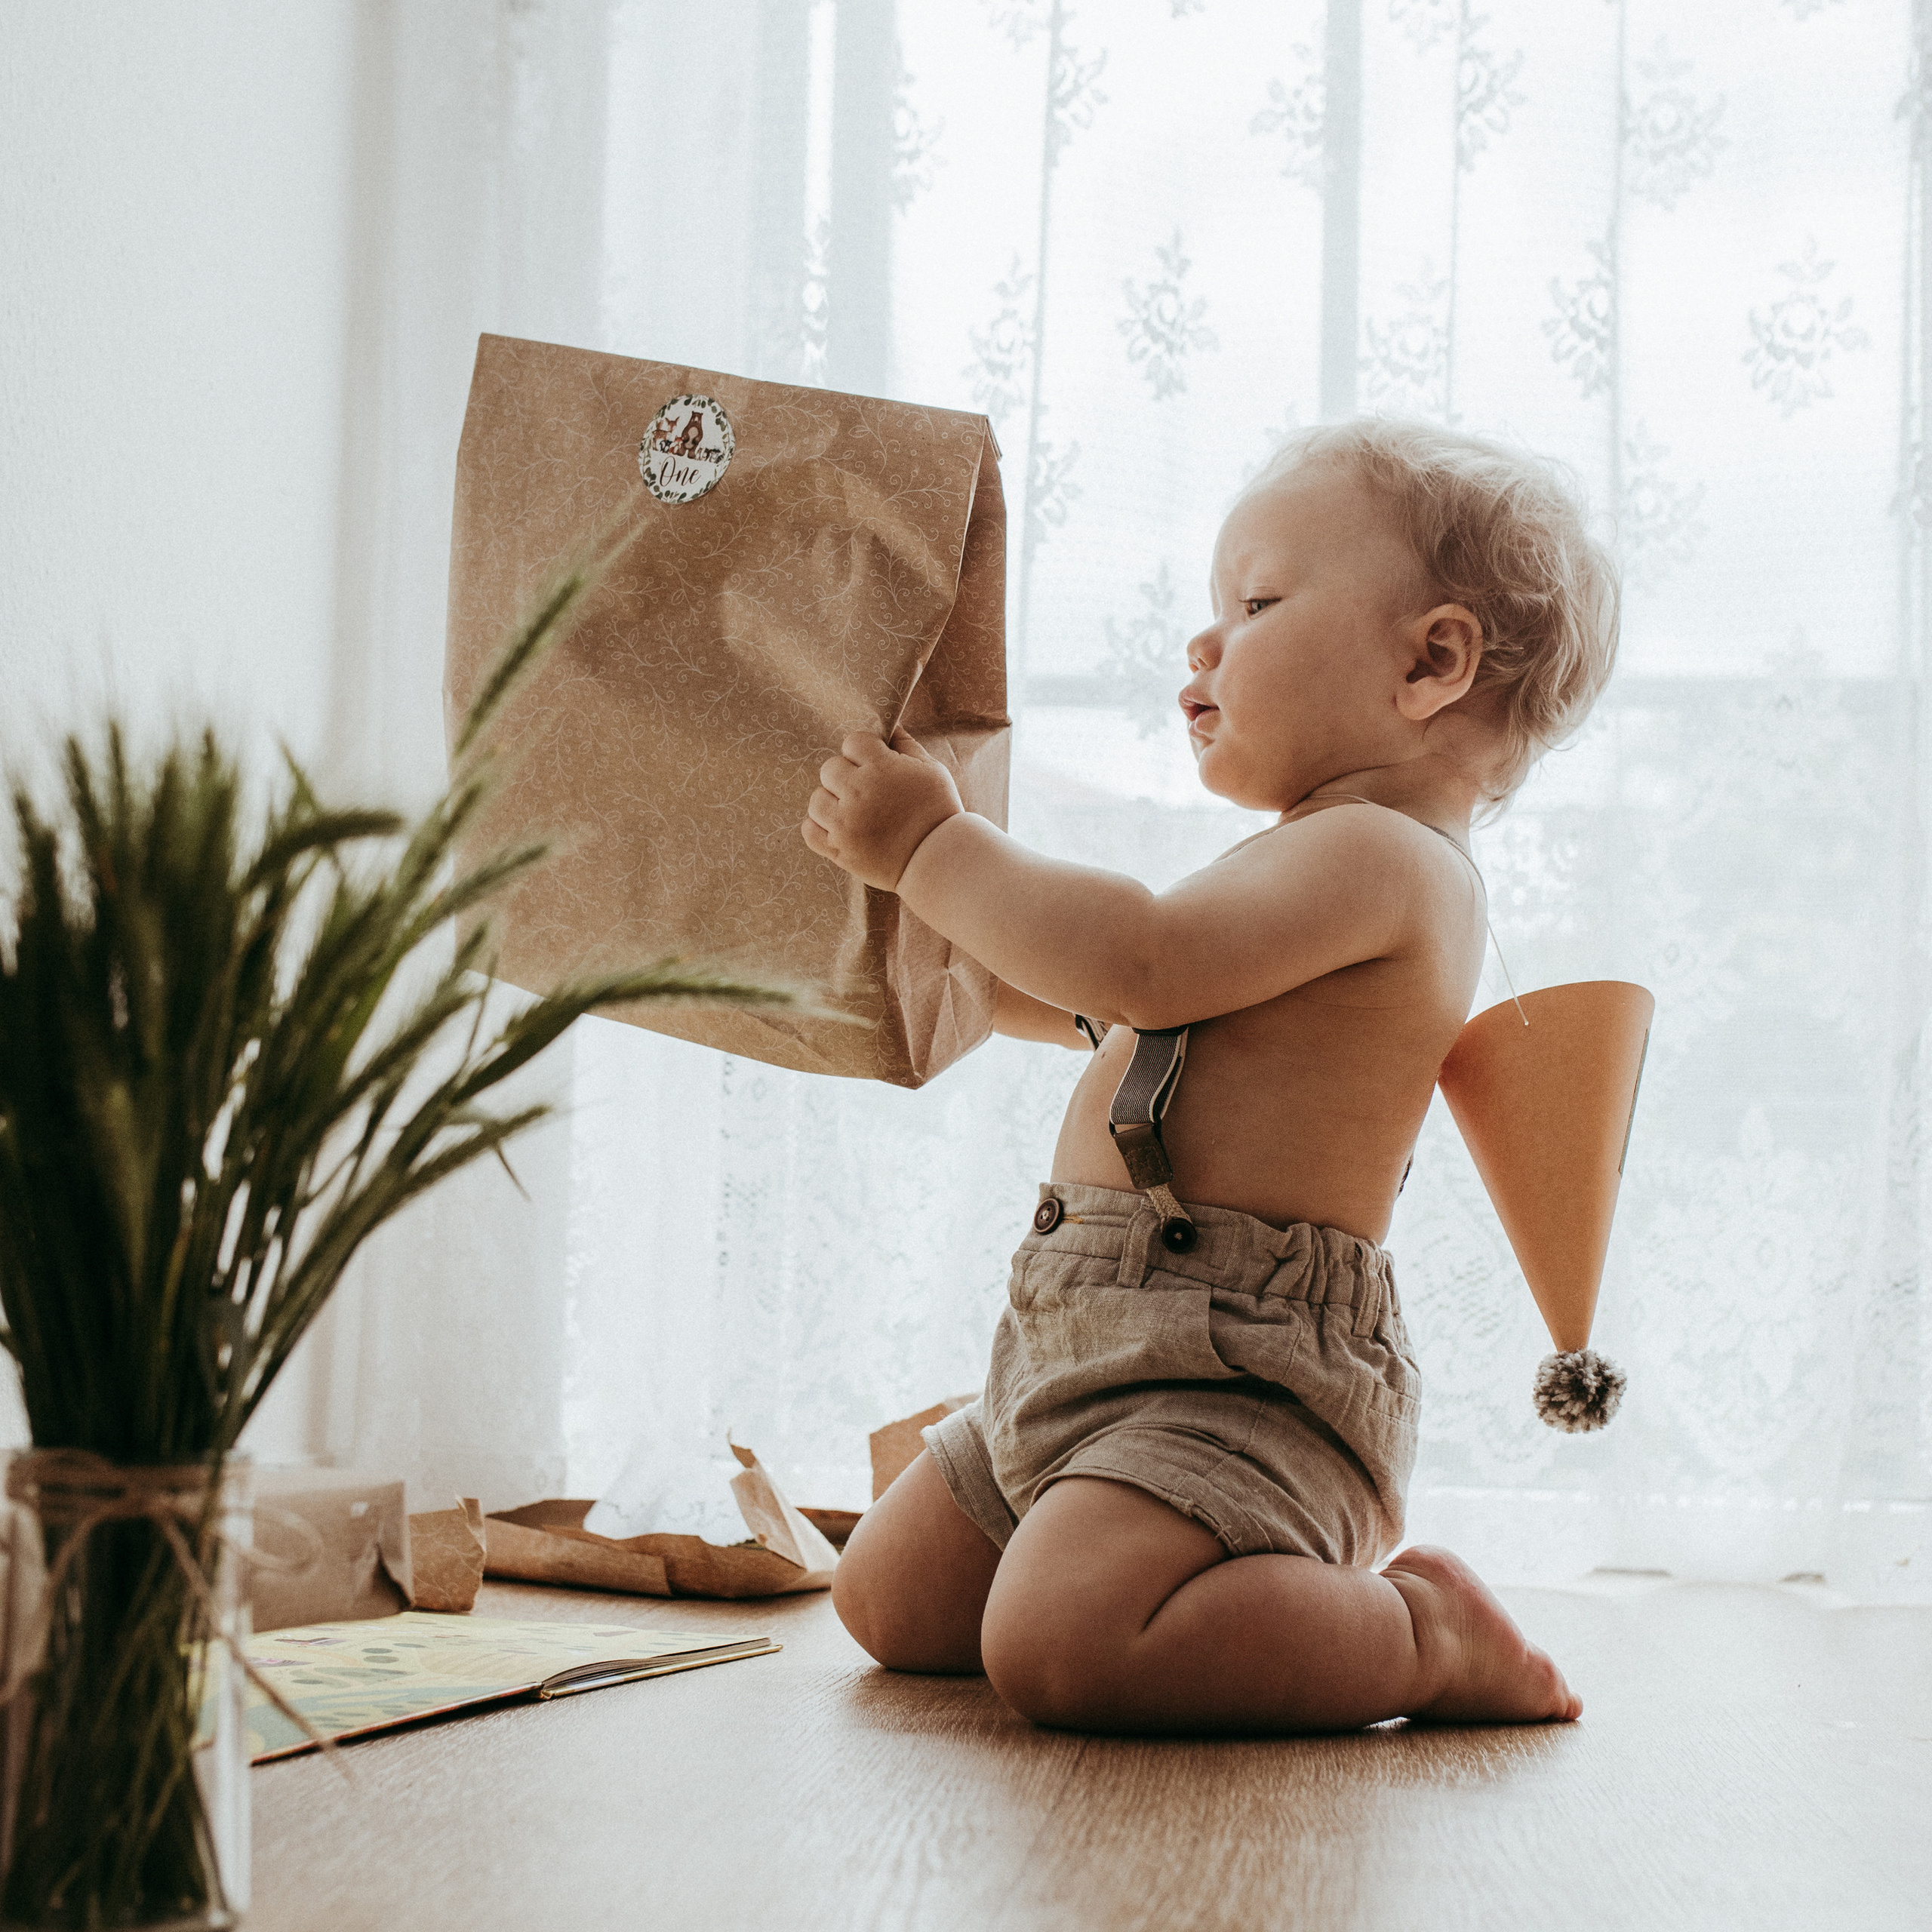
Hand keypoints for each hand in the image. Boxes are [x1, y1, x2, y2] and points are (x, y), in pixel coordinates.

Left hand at [802, 730, 963, 889]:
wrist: (939, 859)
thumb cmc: (939, 811)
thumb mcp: (931, 770)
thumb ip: (906, 745)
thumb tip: (889, 727)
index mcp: (881, 769)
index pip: (852, 742)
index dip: (865, 751)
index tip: (876, 765)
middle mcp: (858, 793)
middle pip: (830, 768)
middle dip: (847, 775)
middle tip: (867, 792)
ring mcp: (845, 823)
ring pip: (817, 798)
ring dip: (832, 802)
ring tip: (854, 812)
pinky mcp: (838, 849)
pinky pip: (809, 830)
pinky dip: (820, 827)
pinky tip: (841, 828)